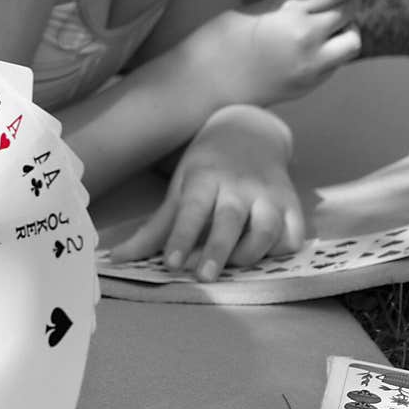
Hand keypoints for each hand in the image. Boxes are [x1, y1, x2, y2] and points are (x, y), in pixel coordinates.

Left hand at [111, 105, 304, 280]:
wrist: (248, 131)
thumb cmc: (206, 169)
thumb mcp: (178, 191)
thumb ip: (153, 230)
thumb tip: (116, 260)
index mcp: (205, 179)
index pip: (191, 210)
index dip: (181, 237)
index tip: (172, 263)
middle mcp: (239, 185)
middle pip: (230, 221)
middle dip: (217, 250)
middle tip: (204, 277)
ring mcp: (269, 194)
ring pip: (267, 229)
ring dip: (251, 253)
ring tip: (233, 267)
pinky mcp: (293, 204)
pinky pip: (292, 235)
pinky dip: (280, 250)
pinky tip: (264, 258)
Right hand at [191, 0, 367, 106]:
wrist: (203, 89)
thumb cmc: (220, 44)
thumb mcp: (256, 11)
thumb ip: (293, 3)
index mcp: (291, 15)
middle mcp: (307, 42)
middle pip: (350, 12)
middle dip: (346, 3)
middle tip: (337, 0)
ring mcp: (309, 68)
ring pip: (352, 42)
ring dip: (345, 32)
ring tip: (324, 31)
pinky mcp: (306, 88)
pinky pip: (334, 65)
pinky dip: (329, 55)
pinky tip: (306, 53)